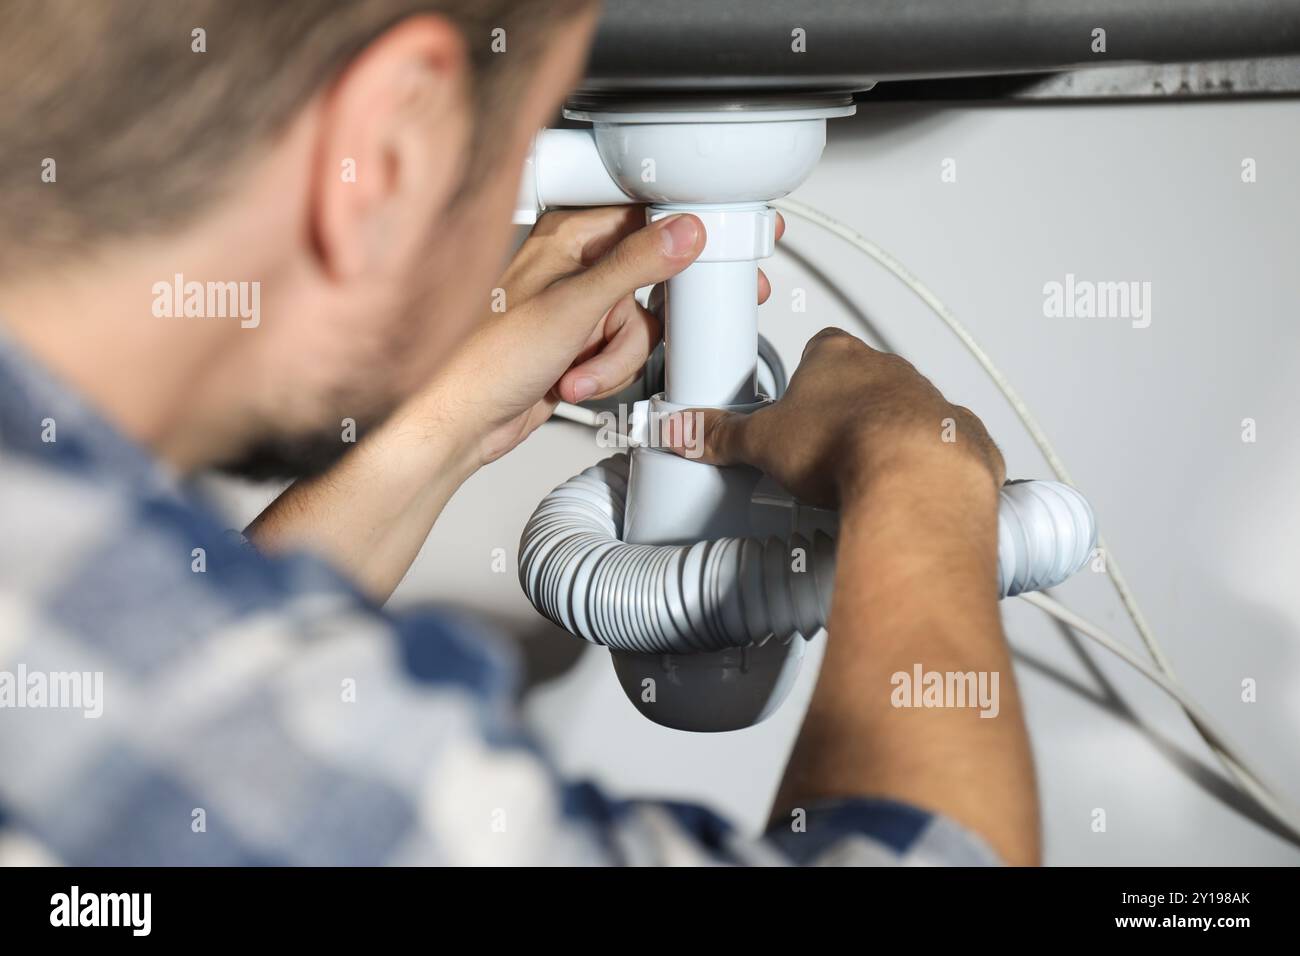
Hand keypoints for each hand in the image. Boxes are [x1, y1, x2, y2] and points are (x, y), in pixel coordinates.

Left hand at [416, 206, 781, 468]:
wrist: (458, 422)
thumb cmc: (484, 360)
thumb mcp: (574, 307)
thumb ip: (636, 266)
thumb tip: (685, 231)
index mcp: (567, 236)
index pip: (645, 218)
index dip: (684, 235)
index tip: (717, 248)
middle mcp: (574, 266)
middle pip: (652, 279)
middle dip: (646, 321)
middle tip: (676, 321)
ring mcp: (578, 309)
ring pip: (641, 326)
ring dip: (619, 359)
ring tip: (579, 371)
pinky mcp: (579, 346)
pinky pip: (623, 354)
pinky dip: (607, 375)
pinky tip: (574, 383)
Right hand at [666, 328, 1004, 506]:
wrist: (915, 480)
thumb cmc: (848, 446)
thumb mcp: (762, 442)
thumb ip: (722, 435)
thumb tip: (688, 431)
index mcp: (837, 356)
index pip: (816, 350)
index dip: (801, 380)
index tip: (791, 404)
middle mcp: (889, 370)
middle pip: (860, 382)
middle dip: (842, 412)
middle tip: (817, 450)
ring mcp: (928, 402)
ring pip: (904, 412)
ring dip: (885, 437)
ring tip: (855, 478)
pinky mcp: (958, 439)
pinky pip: (944, 446)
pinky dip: (928, 466)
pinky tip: (907, 491)